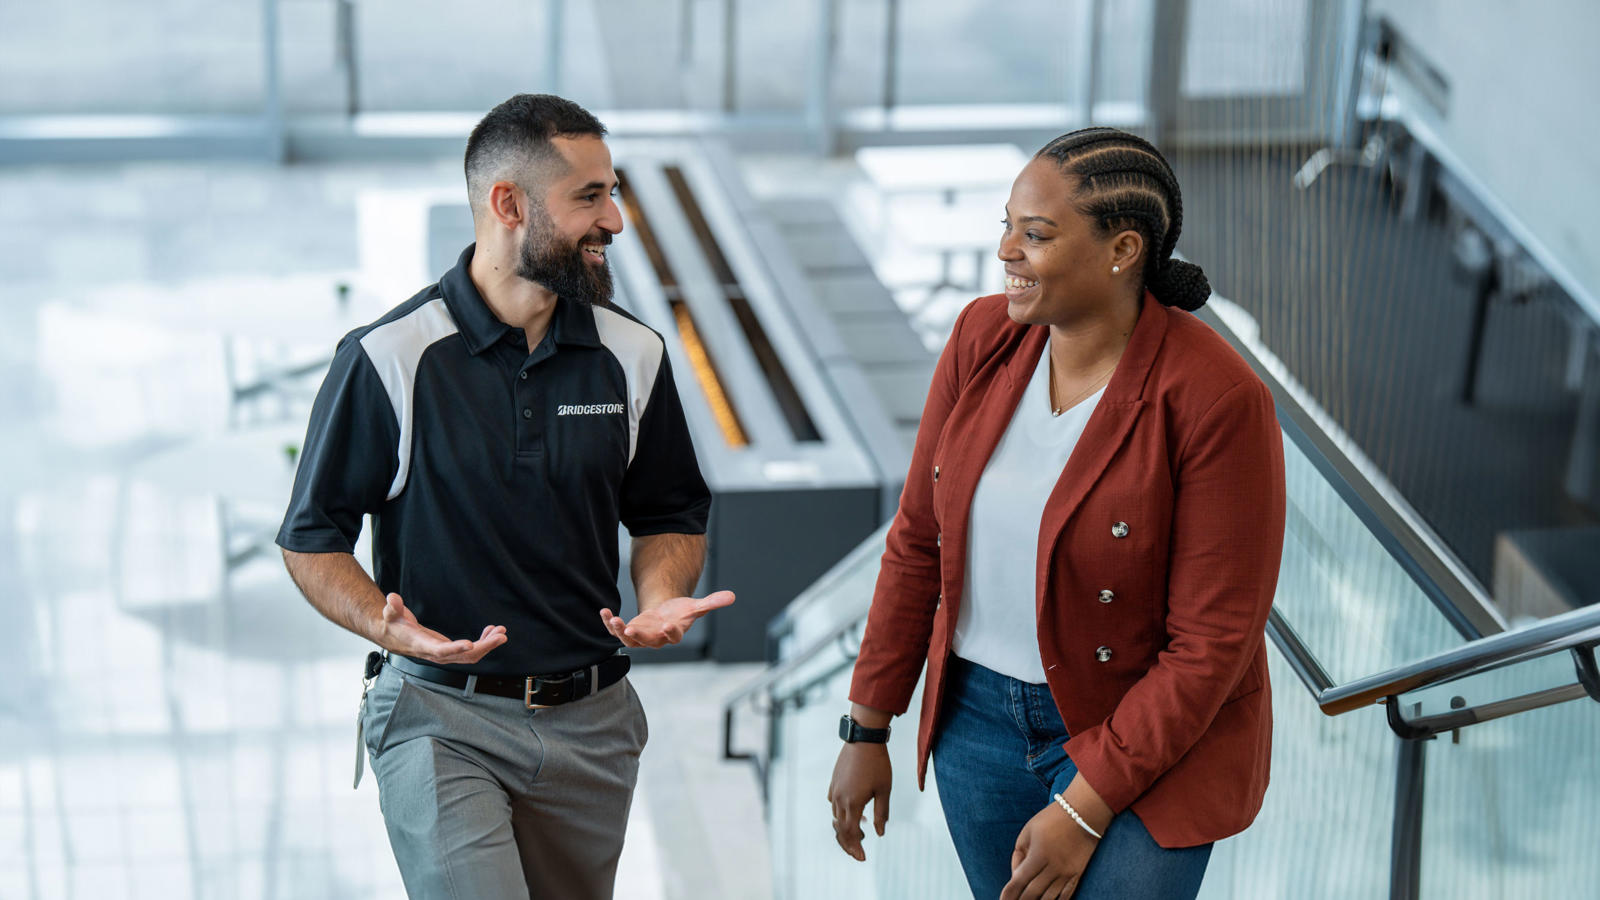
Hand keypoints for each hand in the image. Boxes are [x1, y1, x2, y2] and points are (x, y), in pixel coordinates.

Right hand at [378, 593, 506, 663]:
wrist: (394, 637)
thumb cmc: (393, 625)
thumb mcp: (390, 614)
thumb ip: (392, 607)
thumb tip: (392, 598)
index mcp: (422, 646)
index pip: (440, 651)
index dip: (455, 649)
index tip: (470, 644)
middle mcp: (436, 654)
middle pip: (463, 657)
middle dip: (484, 647)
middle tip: (501, 636)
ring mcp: (445, 655)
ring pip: (471, 656)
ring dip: (488, 644)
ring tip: (501, 632)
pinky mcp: (450, 651)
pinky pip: (470, 651)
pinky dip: (483, 642)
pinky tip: (491, 631)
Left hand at [599, 590, 734, 647]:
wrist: (666, 615)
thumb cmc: (681, 613)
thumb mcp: (696, 605)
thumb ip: (712, 602)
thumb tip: (732, 596)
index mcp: (674, 633)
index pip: (673, 636)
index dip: (671, 632)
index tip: (668, 625)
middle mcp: (656, 638)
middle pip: (648, 641)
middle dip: (639, 636)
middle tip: (630, 629)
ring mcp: (641, 636)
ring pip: (629, 639)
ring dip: (619, 631)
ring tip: (614, 619)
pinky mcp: (628, 631)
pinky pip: (616, 631)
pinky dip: (608, 623)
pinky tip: (604, 612)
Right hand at [827, 742, 891, 860]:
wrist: (863, 739)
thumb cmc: (878, 764)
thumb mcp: (884, 790)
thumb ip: (881, 813)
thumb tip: (879, 833)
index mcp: (853, 803)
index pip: (851, 834)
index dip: (856, 848)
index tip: (862, 858)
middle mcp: (840, 799)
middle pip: (840, 829)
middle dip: (849, 843)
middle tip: (859, 852)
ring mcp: (835, 790)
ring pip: (836, 817)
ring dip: (846, 828)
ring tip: (860, 833)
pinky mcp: (834, 782)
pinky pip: (833, 803)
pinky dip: (841, 813)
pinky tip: (853, 812)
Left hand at [1000, 803, 1098, 899]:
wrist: (1084, 813)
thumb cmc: (1051, 819)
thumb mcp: (1028, 832)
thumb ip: (1019, 855)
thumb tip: (1015, 877)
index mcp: (1038, 854)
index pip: (1019, 881)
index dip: (1009, 895)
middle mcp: (1053, 867)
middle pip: (1033, 894)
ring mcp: (1067, 873)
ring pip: (1049, 898)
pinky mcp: (1078, 875)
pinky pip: (1066, 896)